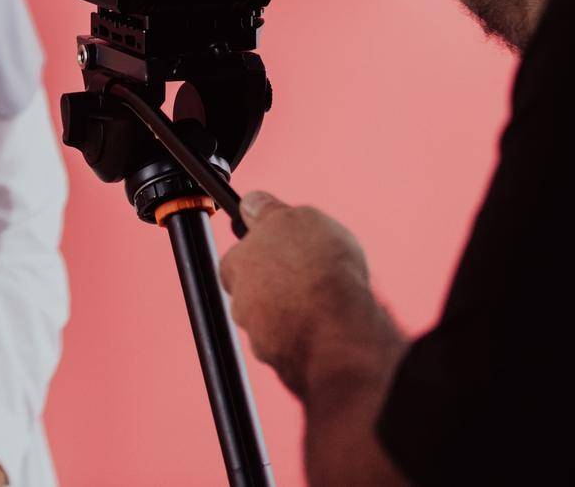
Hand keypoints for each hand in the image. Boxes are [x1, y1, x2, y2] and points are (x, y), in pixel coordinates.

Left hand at [217, 191, 380, 397]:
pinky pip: (302, 352)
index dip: (261, 252)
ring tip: (332, 305)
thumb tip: (252, 203)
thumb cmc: (317, 270)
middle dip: (280, 288)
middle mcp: (242, 307)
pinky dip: (316, 343)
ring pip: (279, 326)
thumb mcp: (295, 218)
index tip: (283, 249)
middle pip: (256, 295)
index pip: (236, 259)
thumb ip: (269, 211)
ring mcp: (264, 343)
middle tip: (312, 278)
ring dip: (299, 317)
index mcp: (235, 267)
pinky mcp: (290, 371)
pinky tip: (338, 333)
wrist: (339, 332)